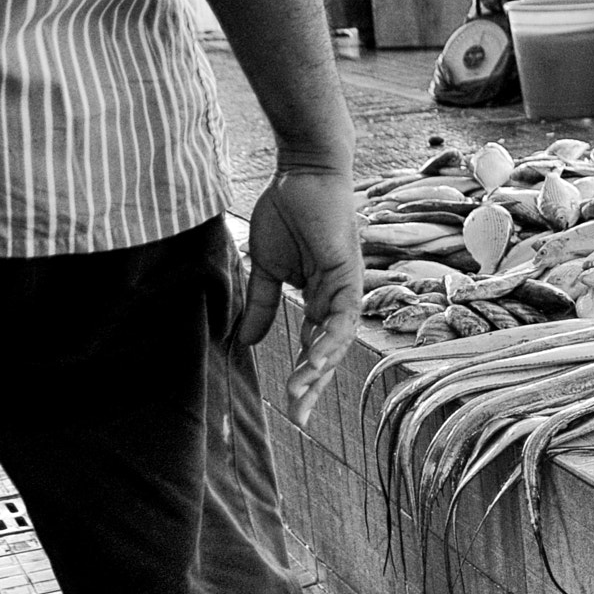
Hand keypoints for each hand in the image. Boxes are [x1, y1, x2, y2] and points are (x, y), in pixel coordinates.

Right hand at [236, 162, 361, 427]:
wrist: (300, 176)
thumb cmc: (286, 215)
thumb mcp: (266, 269)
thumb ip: (262, 305)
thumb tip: (245, 341)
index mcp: (318, 300)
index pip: (311, 348)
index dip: (302, 378)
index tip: (288, 407)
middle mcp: (337, 300)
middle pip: (328, 352)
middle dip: (313, 385)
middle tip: (298, 418)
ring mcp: (346, 288)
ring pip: (337, 339)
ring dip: (319, 367)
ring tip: (300, 392)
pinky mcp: (348, 273)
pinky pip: (343, 312)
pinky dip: (330, 335)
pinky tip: (315, 357)